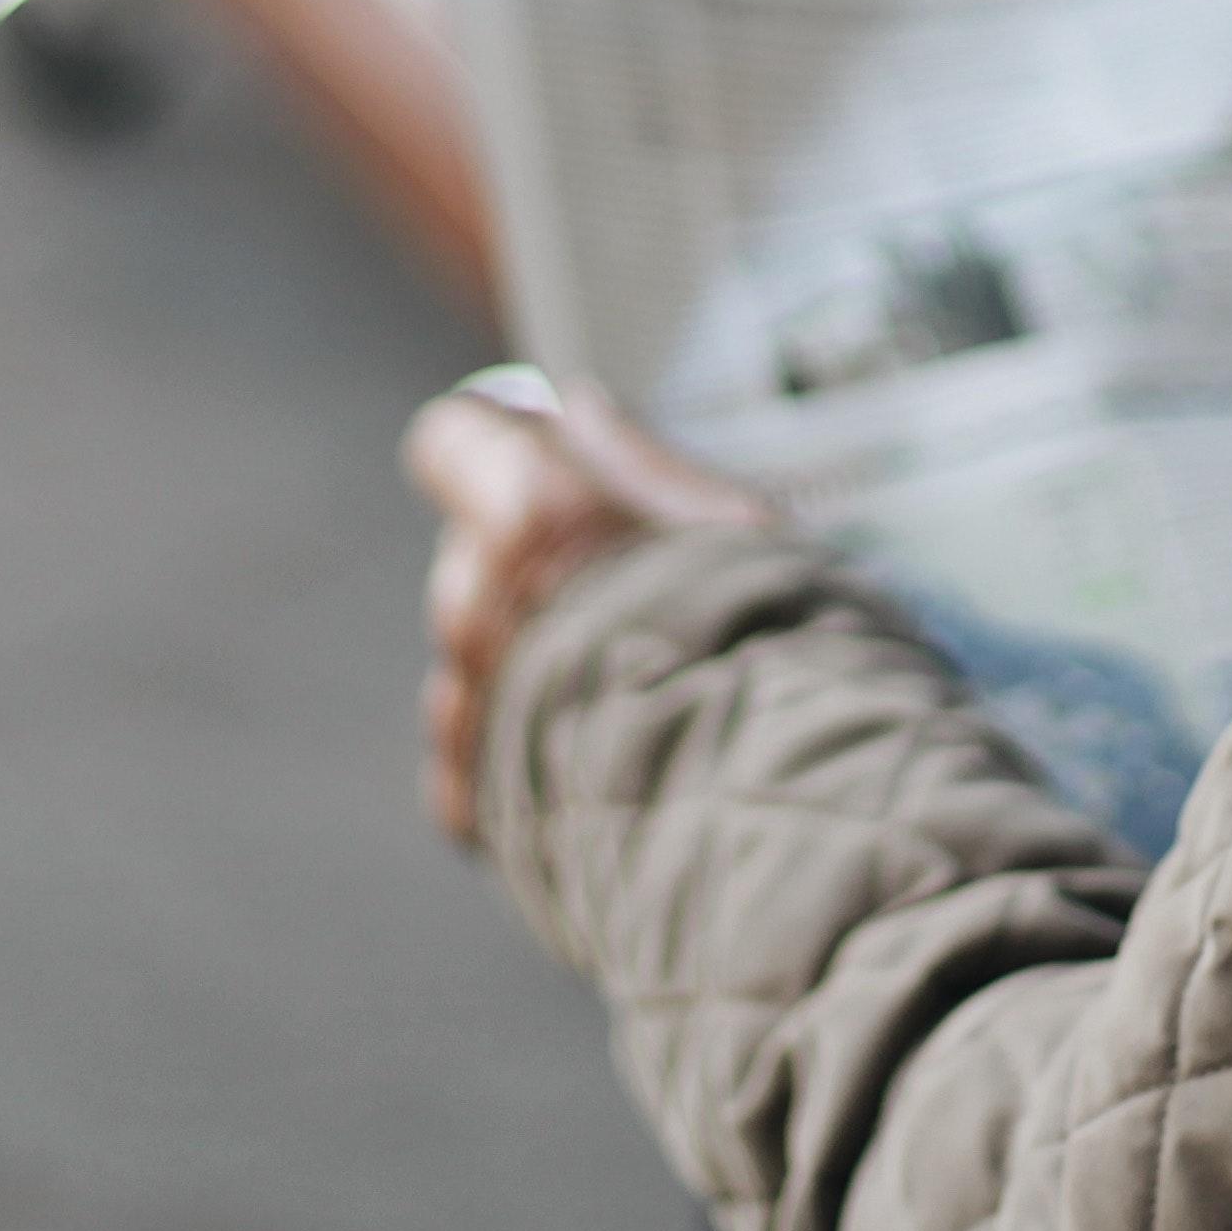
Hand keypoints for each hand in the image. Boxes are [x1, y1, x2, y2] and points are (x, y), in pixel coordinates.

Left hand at [401, 372, 767, 843]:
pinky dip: (524, 765)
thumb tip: (582, 411)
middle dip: (532, 581)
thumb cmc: (776, 663)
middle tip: (629, 611)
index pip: (455, 440)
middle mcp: (482, 596)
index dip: (492, 454)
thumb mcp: (742, 533)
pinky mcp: (471, 797)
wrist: (774, 820)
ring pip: (474, 662)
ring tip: (631, 703)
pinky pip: (472, 761)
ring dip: (528, 674)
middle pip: (474, 559)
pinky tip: (601, 770)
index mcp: (538, 509)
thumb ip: (641, 467)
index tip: (538, 475)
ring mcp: (469, 700)